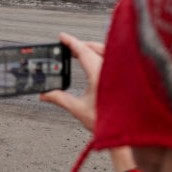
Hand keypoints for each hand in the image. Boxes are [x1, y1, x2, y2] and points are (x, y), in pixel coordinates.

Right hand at [42, 34, 134, 171]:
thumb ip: (59, 98)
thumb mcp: (77, 109)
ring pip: (107, 51)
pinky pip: (115, 58)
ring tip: (82, 52)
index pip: (83, 51)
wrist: (125, 134)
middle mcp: (112, 70)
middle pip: (95, 48)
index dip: (71, 42)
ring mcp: (122, 73)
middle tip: (68, 46)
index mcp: (99, 75)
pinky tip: (98, 62)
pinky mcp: (127, 77)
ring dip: (94, 49)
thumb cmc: (106, 123)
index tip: (61, 36)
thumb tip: (43, 94)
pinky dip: (104, 56)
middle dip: (81, 45)